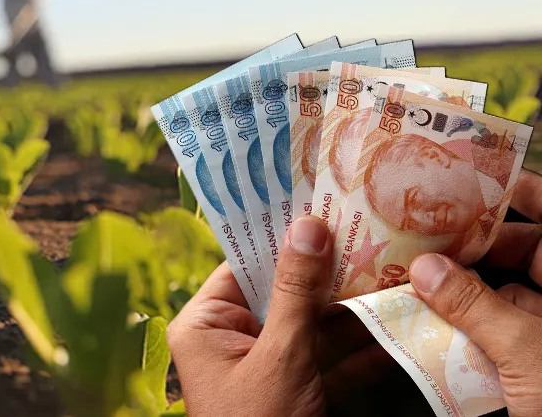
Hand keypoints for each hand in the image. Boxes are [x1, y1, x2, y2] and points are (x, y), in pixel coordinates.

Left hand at [168, 216, 434, 416]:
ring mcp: (262, 368)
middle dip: (325, 273)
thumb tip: (307, 225)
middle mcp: (227, 341)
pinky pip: (324, 363)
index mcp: (203, 325)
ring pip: (309, 327)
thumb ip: (295, 292)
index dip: (279, 237)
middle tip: (367, 235)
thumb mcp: (281, 354)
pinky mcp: (292, 393)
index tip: (317, 204)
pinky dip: (356, 353)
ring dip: (349, 311)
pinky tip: (392, 331)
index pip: (241, 265)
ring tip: (390, 277)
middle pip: (279, 293)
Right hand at [408, 169, 541, 414]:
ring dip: (469, 292)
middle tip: (423, 240)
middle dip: (473, 247)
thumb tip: (427, 268)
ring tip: (419, 283)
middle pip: (527, 252)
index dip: (513, 192)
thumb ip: (475, 307)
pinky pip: (513, 333)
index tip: (464, 180)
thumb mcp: (527, 353)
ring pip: (515, 295)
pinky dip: (479, 329)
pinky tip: (438, 328)